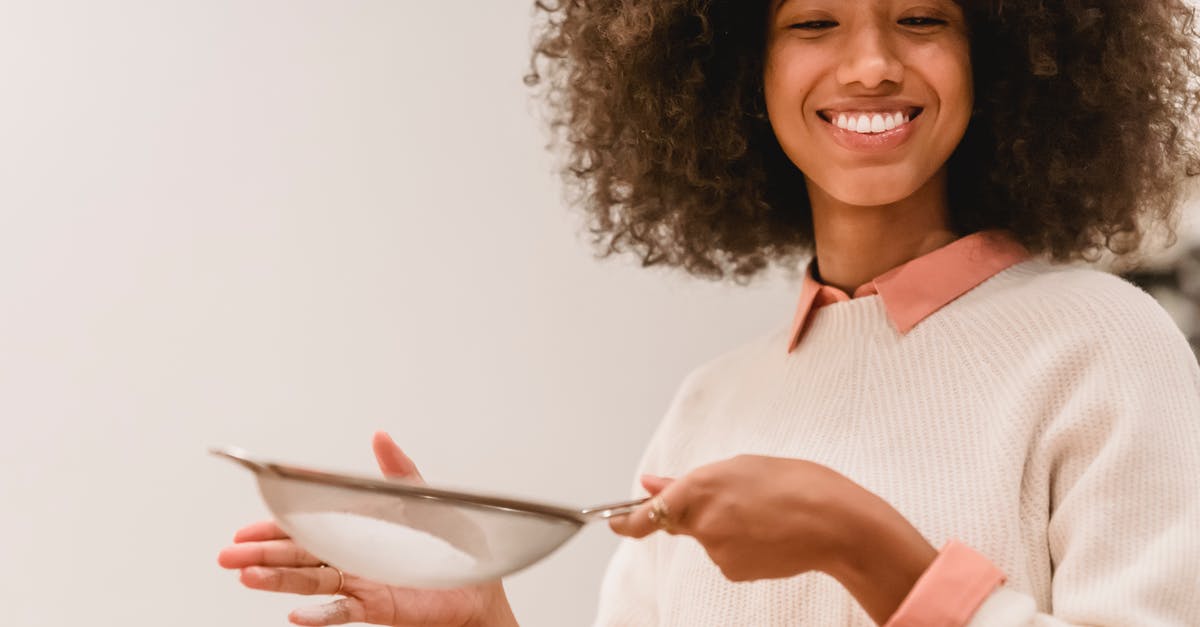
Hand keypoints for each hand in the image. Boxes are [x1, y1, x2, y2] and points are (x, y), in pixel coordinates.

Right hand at [217, 432, 517, 626]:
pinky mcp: (379, 607)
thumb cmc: (454, 546)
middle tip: (227, 557)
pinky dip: (319, 613)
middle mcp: (354, 559)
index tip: (243, 531)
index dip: (273, 531)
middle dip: (262, 556)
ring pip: (312, 581)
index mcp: (357, 532)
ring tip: (247, 578)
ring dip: (278, 580)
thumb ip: (398, 470)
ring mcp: (363, 584)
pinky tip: (295, 614)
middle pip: (299, 557)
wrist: (482, 584)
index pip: (306, 530)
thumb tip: (380, 437)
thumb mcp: (423, 498)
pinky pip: (343, 611)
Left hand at [608, 454, 936, 622]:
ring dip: (725, 526)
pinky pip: (725, 555)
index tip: (615, 522)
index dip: (627, 521)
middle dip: (696, 513)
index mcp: (700, 485)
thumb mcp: (739, 467)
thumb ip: (687, 480)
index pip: (648, 512)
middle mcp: (701, 520)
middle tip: (736, 500)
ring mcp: (716, 550)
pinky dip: (740, 545)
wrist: (833, 522)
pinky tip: (768, 533)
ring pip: (708, 537)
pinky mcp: (732, 570)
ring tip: (763, 512)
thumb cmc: (794, 483)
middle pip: (681, 521)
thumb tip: (650, 483)